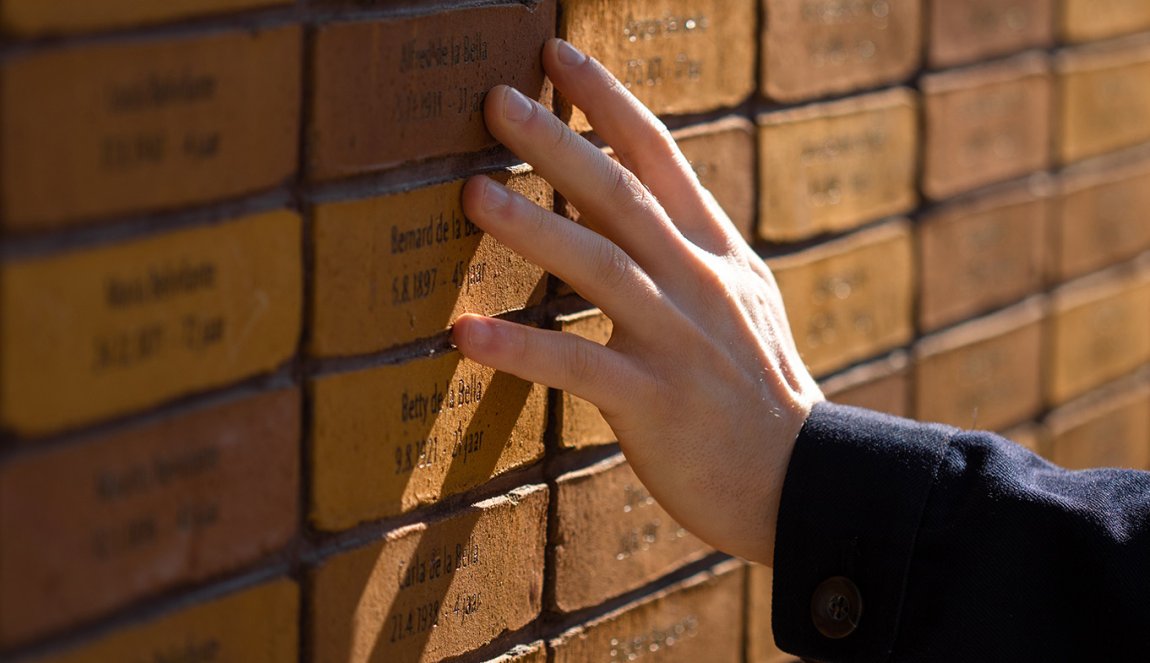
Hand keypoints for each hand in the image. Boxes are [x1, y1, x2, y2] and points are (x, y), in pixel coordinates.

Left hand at [452, 38, 823, 564]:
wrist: (798, 477)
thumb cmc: (756, 387)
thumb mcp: (741, 296)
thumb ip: (691, 245)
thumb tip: (638, 197)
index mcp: (714, 250)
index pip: (660, 156)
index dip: (607, 103)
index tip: (557, 56)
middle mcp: (696, 280)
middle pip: (621, 196)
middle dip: (557, 143)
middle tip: (496, 100)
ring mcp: (676, 337)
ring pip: (598, 266)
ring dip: (532, 227)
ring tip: (471, 193)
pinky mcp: (653, 399)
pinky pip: (575, 365)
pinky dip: (518, 348)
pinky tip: (463, 334)